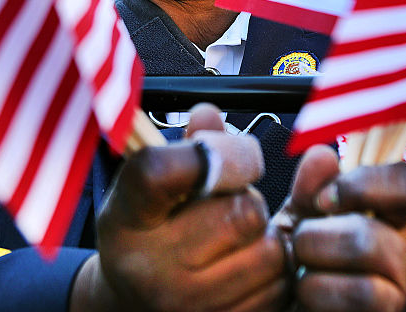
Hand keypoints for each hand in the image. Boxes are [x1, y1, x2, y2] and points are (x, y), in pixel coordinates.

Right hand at [71, 104, 289, 311]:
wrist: (132, 308)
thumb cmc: (149, 232)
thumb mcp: (150, 188)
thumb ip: (186, 147)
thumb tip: (210, 113)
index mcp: (126, 219)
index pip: (161, 172)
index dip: (212, 152)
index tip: (228, 152)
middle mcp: (151, 268)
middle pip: (239, 212)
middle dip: (248, 197)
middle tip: (231, 201)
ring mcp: (187, 306)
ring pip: (269, 251)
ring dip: (266, 235)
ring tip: (238, 236)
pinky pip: (280, 288)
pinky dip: (275, 272)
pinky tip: (246, 264)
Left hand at [277, 146, 405, 311]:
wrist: (279, 303)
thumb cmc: (296, 259)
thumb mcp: (298, 216)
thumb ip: (310, 186)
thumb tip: (324, 155)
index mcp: (384, 215)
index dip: (368, 183)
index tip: (324, 199)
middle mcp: (397, 251)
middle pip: (374, 228)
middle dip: (317, 234)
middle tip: (299, 244)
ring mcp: (395, 289)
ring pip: (367, 256)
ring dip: (314, 260)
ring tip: (299, 270)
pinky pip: (359, 296)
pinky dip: (316, 291)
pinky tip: (306, 294)